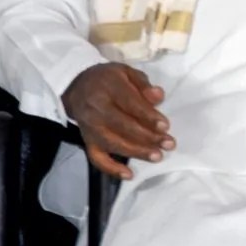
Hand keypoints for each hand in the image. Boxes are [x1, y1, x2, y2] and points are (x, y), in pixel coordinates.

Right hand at [62, 62, 174, 179]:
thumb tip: (158, 97)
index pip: (130, 104)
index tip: (165, 126)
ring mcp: (89, 127)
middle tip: (168, 144)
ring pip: (112, 143)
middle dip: (147, 137)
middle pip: (122, 126)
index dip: (148, 116)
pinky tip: (129, 174)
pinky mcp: (86, 140)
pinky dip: (111, 168)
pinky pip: (96, 157)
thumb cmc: (108, 79)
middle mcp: (96, 109)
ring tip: (157, 156)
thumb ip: (143, 84)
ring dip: (135, 152)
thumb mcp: (126, 72)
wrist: (76, 88)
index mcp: (108, 87)